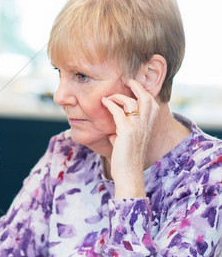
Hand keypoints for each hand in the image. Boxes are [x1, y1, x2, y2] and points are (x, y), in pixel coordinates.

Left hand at [101, 79, 159, 197]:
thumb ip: (121, 133)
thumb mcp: (124, 143)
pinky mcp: (126, 132)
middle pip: (148, 98)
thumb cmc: (125, 161)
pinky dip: (110, 104)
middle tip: (127, 81)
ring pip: (133, 102)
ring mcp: (137, 128)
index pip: (153, 104)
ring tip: (109, 96)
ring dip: (119, 96)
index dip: (144, 93)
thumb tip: (112, 130)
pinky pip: (118, 113)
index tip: (134, 87)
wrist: (128, 175)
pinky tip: (103, 102)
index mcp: (148, 127)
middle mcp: (145, 126)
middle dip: (138, 87)